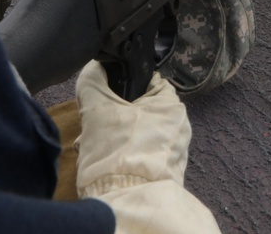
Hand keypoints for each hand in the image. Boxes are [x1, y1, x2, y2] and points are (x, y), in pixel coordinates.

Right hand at [74, 61, 219, 233]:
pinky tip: (104, 162)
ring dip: (112, 137)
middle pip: (137, 108)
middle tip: (93, 126)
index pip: (146, 79)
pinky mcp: (162, 172)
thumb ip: (92, 81)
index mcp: (171, 104)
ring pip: (135, 132)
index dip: (120, 84)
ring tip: (94, 147)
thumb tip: (92, 66)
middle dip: (111, 116)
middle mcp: (178, 125)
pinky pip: (138, 154)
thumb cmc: (117, 154)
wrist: (126, 204)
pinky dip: (121, 155)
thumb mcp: (97, 110)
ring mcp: (173, 151)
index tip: (102, 95)